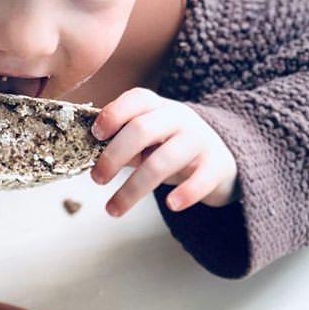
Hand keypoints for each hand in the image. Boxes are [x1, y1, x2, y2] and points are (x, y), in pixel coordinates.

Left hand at [90, 88, 239, 216]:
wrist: (223, 157)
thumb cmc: (171, 148)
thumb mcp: (148, 140)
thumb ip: (120, 144)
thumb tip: (85, 156)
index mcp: (158, 108)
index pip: (136, 100)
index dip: (114, 114)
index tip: (95, 135)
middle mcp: (179, 119)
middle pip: (143, 129)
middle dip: (114, 155)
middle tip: (96, 179)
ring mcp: (199, 141)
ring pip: (163, 161)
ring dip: (133, 188)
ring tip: (113, 210)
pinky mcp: (216, 166)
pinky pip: (201, 179)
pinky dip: (186, 192)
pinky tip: (171, 205)